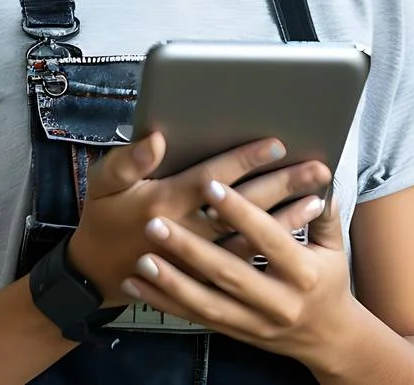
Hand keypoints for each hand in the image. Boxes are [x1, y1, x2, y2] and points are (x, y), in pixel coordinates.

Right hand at [65, 133, 330, 306]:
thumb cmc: (103, 220)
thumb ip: (128, 160)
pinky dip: (275, 242)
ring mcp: (199, 259)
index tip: (277, 143)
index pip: (212, 177)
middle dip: (281, 185)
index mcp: (164, 202)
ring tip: (317, 196)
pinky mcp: (206, 276)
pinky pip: (248, 260)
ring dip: (286, 217)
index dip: (244, 160)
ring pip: (252, 237)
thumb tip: (158, 137)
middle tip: (316, 167)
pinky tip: (300, 223)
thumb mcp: (102, 184)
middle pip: (243, 207)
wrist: (95, 276)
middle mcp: (187, 231)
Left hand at [120, 179, 361, 367]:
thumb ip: (324, 212)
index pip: (268, 238)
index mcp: (304, 273)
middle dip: (191, 248)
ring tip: (143, 257)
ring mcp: (256, 322)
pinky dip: (166, 303)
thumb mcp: (335, 247)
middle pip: (230, 273)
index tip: (212, 184)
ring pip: (207, 303)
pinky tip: (141, 287)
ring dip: (172, 281)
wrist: (329, 338)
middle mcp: (279, 301)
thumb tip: (320, 174)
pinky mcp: (237, 334)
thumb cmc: (329, 282)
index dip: (240, 212)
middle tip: (157, 223)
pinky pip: (197, 319)